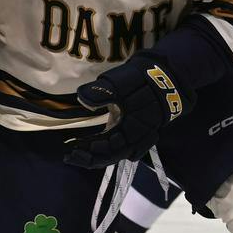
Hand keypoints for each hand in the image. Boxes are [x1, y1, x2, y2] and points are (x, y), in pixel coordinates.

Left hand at [63, 54, 183, 168]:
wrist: (163, 75)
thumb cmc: (141, 80)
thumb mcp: (119, 83)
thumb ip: (100, 93)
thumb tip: (82, 99)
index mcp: (131, 131)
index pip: (108, 153)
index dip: (89, 155)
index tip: (71, 151)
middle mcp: (134, 137)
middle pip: (110, 156)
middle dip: (89, 157)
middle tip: (69, 154)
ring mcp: (135, 134)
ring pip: (114, 152)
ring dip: (95, 153)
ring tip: (76, 149)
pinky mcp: (132, 127)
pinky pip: (118, 145)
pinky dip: (104, 147)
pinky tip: (90, 145)